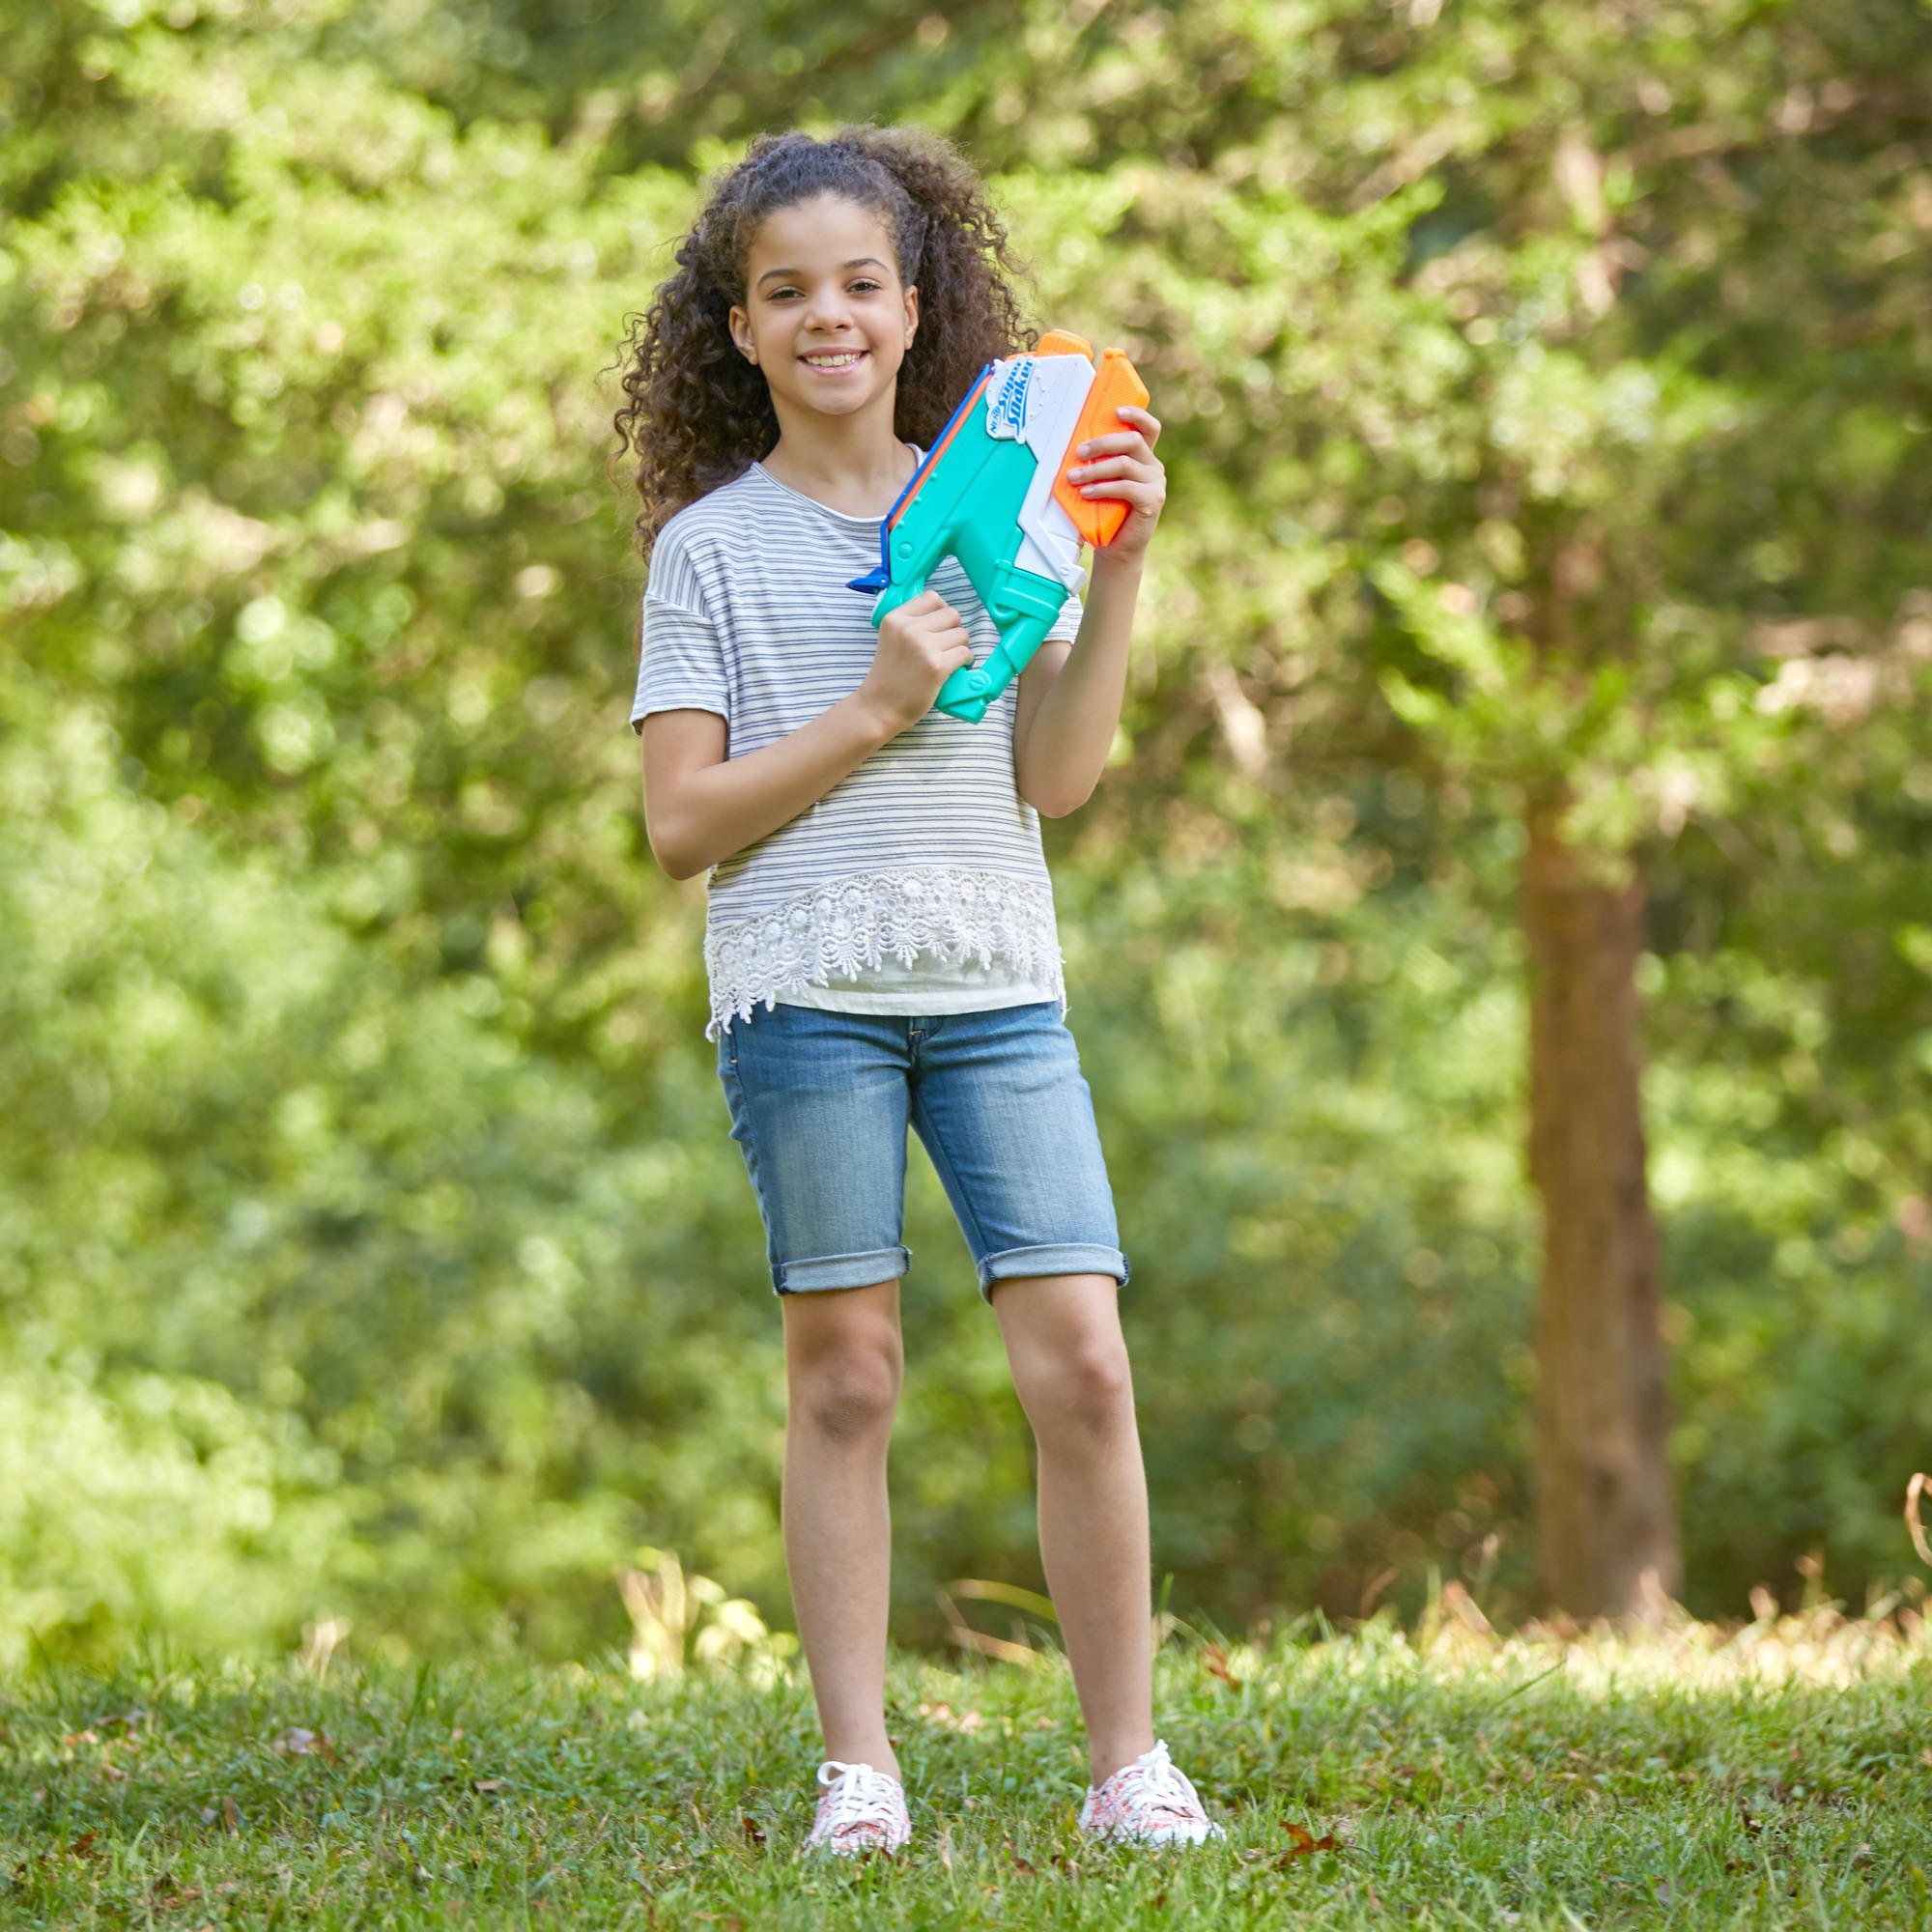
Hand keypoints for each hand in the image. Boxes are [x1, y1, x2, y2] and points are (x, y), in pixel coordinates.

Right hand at [859, 589, 973, 734]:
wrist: (879, 707)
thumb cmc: (888, 676)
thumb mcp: (890, 639)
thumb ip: (910, 624)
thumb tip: (943, 613)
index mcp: (895, 619)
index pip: (932, 598)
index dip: (942, 612)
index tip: (940, 627)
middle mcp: (909, 629)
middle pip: (952, 614)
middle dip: (954, 630)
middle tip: (947, 646)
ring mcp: (923, 647)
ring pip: (962, 634)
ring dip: (962, 646)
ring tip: (951, 659)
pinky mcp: (936, 666)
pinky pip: (965, 653)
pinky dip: (966, 661)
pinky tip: (956, 668)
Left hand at [1065, 404, 1165, 568]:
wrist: (1117, 549)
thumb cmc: (1106, 514)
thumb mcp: (1102, 482)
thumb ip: (1099, 463)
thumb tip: (1075, 447)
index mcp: (1144, 458)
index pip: (1148, 428)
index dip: (1136, 415)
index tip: (1116, 411)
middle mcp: (1153, 467)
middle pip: (1132, 441)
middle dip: (1102, 443)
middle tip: (1078, 452)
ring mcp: (1156, 483)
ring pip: (1125, 464)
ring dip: (1095, 469)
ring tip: (1074, 477)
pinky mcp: (1153, 500)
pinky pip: (1127, 487)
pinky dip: (1103, 488)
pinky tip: (1088, 493)